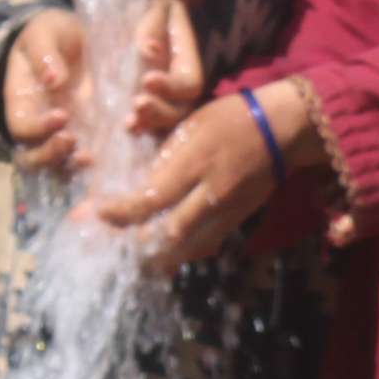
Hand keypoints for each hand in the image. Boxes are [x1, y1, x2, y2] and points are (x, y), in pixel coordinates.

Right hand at [1, 12, 90, 174]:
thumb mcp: (44, 33)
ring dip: (74, 167)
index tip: (61, 116)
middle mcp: (40, 128)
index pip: (22, 127)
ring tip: (92, 157)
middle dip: (52, 155)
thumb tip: (53, 79)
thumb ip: (44, 54)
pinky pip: (93, 158)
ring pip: (62, 166)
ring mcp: (65, 135)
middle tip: (73, 141)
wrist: (74, 38)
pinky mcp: (91, 137)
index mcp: (22, 103)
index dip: (37, 129)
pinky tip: (118, 151)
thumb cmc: (51, 35)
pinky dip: (102, 162)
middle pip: (35, 158)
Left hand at [92, 77, 307, 273]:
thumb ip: (164, 157)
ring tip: (130, 260)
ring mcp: (226, 212)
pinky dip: (180, 254)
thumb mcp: (190, 127)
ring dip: (156, 256)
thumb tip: (136, 185)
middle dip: (133, 243)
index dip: (121, 212)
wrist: (281, 130)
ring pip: (186, 248)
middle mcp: (211, 194)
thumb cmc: (229, 118)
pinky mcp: (235, 221)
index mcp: (195, 163)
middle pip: (167, 233)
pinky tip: (163, 256)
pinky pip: (203, 246)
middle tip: (105, 246)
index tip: (98, 214)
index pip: (152, 198)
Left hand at [128, 0, 207, 135]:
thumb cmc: (146, 4)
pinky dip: (133, 129)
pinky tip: (118, 128)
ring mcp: (161, 101)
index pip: (189, 84)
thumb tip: (149, 50)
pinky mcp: (140, 109)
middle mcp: (177, 88)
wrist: (130, 10)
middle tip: (137, 104)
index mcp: (185, 62)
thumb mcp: (154, 4)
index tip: (147, 79)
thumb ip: (151, 24)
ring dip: (147, 124)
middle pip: (178, 112)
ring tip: (128, 122)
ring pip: (162, 125)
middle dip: (159, 111)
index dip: (171, 86)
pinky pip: (143, 127)